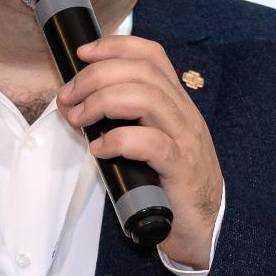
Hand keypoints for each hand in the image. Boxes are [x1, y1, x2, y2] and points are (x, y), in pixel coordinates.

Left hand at [58, 35, 222, 268]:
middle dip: (97, 76)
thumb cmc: (171, 186)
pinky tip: (99, 149)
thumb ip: (129, 121)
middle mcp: (185, 114)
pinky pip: (151, 143)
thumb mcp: (153, 143)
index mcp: (177, 104)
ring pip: (148, 99)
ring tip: (78, 119)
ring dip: (102, 102)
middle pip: (142, 72)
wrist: (207, 228)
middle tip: (68, 97)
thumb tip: (84, 107)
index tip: (83, 53)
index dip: (116, 46)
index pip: (152, 56)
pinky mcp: (181, 169)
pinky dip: (119, 140)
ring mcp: (186, 140)